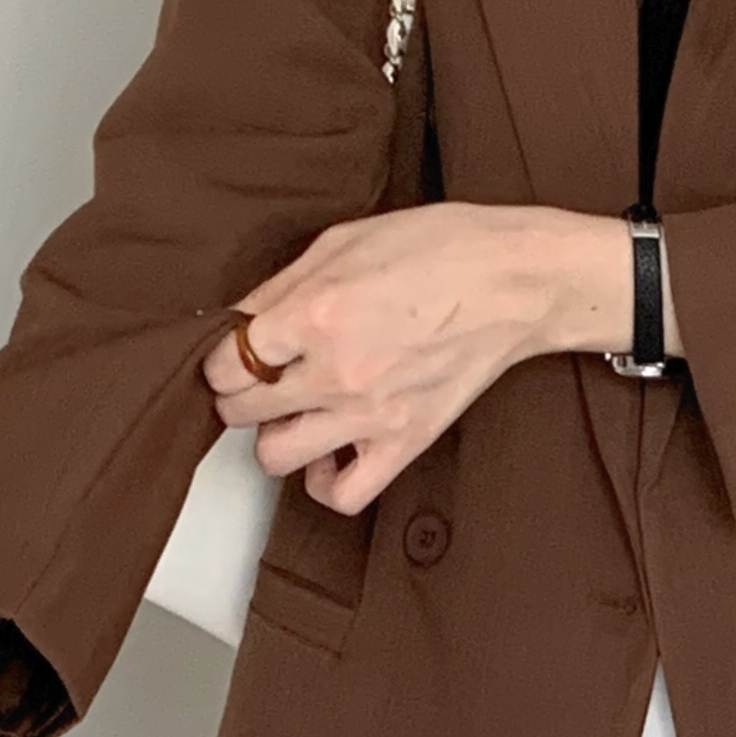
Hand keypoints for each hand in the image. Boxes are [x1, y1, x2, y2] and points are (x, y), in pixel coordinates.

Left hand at [205, 202, 633, 516]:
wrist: (516, 282)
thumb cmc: (439, 248)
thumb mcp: (344, 242)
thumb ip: (282, 285)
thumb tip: (238, 319)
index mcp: (314, 313)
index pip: (225, 361)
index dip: (220, 357)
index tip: (235, 354)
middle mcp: (335, 371)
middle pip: (241, 409)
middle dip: (239, 393)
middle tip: (259, 378)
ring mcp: (370, 415)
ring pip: (275, 456)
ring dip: (274, 436)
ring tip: (293, 413)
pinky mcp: (405, 443)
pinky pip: (342, 494)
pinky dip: (324, 482)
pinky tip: (329, 452)